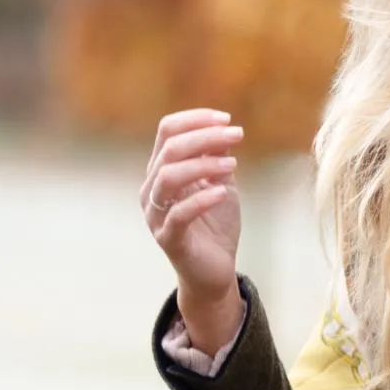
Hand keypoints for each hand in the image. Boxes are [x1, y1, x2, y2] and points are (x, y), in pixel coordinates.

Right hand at [140, 107, 244, 311]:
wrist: (214, 270)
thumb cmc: (215, 225)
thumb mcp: (221, 184)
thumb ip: (218, 158)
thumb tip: (223, 130)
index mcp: (161, 171)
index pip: (167, 131)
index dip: (195, 120)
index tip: (227, 119)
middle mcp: (152, 189)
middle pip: (169, 149)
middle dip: (205, 137)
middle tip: (237, 135)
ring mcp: (156, 215)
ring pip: (168, 177)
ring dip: (203, 165)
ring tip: (233, 164)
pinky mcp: (168, 238)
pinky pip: (178, 214)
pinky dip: (201, 199)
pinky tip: (222, 191)